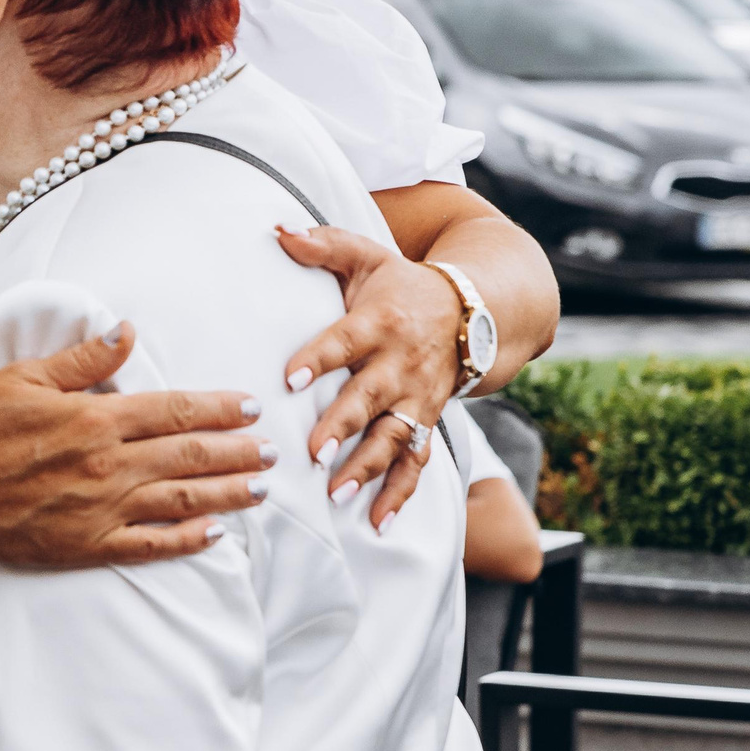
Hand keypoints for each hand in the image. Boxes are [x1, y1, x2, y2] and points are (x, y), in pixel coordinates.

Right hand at [0, 325, 273, 567]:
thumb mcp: (24, 376)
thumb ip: (82, 358)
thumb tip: (126, 331)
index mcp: (95, 419)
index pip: (174, 411)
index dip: (218, 408)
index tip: (249, 406)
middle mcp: (108, 465)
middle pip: (189, 455)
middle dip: (237, 451)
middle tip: (272, 450)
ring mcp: (102, 509)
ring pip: (180, 499)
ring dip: (227, 493)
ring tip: (260, 488)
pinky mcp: (88, 544)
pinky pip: (150, 544)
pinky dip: (186, 539)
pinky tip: (214, 533)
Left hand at [276, 225, 461, 530]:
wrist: (472, 311)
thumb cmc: (401, 284)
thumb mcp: (366, 256)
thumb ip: (322, 245)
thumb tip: (277, 229)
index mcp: (379, 322)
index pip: (344, 341)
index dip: (318, 358)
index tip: (290, 379)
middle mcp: (400, 364)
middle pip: (369, 398)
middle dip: (342, 427)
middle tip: (312, 453)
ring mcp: (417, 397)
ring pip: (392, 437)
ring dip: (366, 468)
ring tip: (337, 495)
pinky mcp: (426, 420)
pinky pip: (416, 462)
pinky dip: (401, 493)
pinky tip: (378, 521)